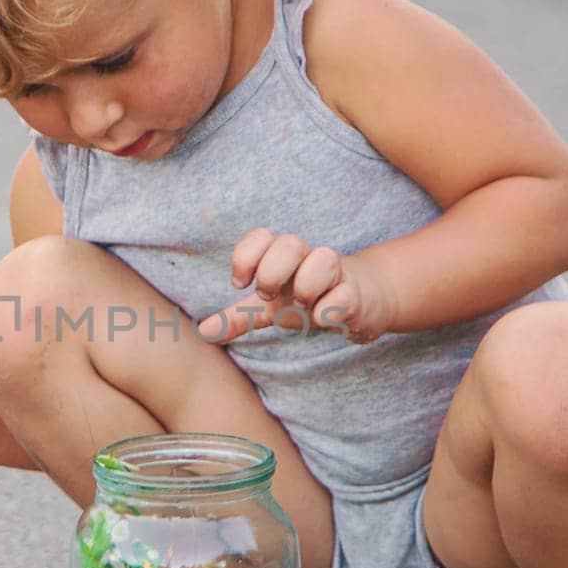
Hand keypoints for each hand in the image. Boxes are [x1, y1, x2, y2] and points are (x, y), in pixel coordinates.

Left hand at [196, 228, 391, 345]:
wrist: (364, 303)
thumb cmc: (311, 298)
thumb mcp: (271, 309)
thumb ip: (239, 318)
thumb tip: (203, 331)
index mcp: (284, 257)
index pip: (261, 236)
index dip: (245, 257)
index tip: (241, 283)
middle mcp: (310, 258)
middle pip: (290, 243)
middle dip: (272, 273)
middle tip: (270, 295)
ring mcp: (337, 274)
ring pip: (323, 259)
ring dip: (305, 287)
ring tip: (304, 305)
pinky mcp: (357, 297)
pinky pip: (342, 297)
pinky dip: (326, 310)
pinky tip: (322, 318)